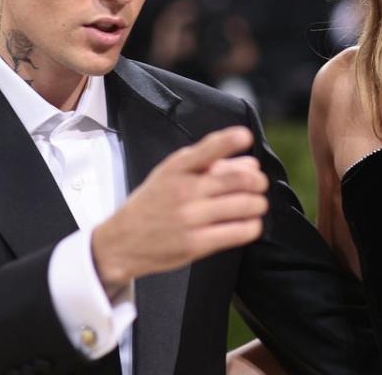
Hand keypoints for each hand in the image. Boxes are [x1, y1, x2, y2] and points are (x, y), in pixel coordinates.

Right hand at [91, 126, 268, 284]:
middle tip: (260, 184)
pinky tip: (250, 224)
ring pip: (242, 206)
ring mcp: (189, 218)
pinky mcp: (196, 245)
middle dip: (257, 181)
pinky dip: (252, 226)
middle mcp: (183, 191)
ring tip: (258, 204)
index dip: (229, 141)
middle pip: (237, 180)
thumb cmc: (152, 203)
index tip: (245, 136)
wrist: (121, 242)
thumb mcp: (170, 174)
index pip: (206, 150)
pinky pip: (237, 233)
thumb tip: (249, 162)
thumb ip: (208, 164)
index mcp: (176, 168)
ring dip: (258, 204)